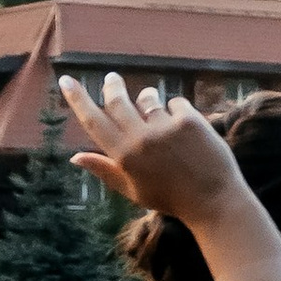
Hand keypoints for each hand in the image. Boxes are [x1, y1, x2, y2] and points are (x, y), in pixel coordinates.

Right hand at [61, 69, 242, 222]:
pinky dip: (177, 111)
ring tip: (156, 113)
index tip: (66, 80)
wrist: (214, 201)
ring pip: (148, 98)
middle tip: (111, 79)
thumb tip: (74, 157)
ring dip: (148, 99)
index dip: (77, 98)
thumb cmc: (170, 199)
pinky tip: (184, 129)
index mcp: (123, 156)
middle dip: (112, 86)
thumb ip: (104, 170)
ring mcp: (165, 127)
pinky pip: (175, 102)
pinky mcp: (189, 120)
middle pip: (117, 101)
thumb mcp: (132, 190)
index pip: (92, 120)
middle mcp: (141, 138)